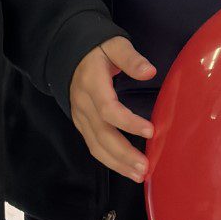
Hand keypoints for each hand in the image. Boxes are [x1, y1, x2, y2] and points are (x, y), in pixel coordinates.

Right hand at [70, 37, 155, 180]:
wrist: (70, 54)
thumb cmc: (97, 49)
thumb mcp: (115, 45)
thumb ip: (131, 59)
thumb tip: (150, 71)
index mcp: (92, 84)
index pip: (108, 109)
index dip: (128, 123)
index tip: (150, 130)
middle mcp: (83, 105)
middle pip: (101, 135)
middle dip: (123, 154)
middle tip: (145, 167)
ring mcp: (80, 117)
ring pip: (96, 146)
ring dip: (117, 163)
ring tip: (138, 174)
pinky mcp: (81, 124)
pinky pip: (93, 146)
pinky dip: (109, 160)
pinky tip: (125, 167)